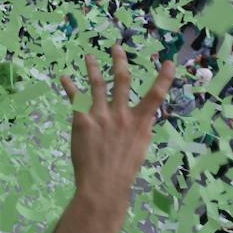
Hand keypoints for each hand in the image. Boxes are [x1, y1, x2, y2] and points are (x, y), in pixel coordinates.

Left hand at [60, 47, 174, 210]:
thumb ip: (141, 128)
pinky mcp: (83, 121)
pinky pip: (76, 98)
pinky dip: (69, 86)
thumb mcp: (140, 148)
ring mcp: (102, 116)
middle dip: (119, 62)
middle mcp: (122, 115)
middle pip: (122, 81)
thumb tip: (145, 115)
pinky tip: (64, 77)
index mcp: (140, 123)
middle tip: (115, 47)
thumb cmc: (124, 170)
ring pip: (97, 84)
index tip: (168, 62)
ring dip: (93, 68)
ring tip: (89, 56)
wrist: (103, 185)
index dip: (164, 78)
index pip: (156, 96)